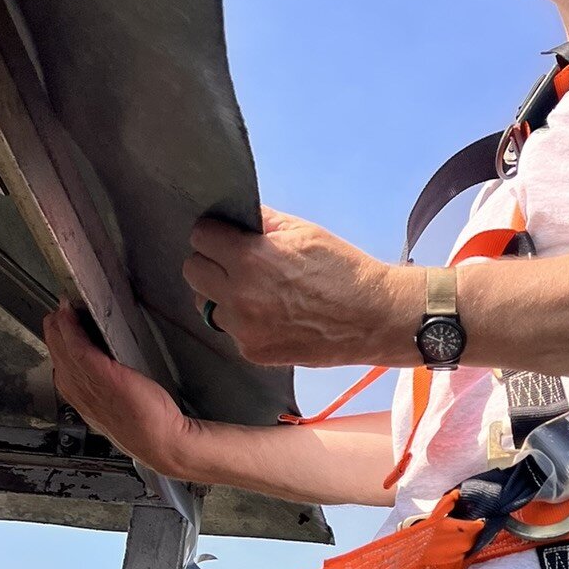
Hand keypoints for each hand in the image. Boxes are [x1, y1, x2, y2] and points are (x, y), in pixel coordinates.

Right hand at [42, 301, 201, 478]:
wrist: (164, 443)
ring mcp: (86, 385)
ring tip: (66, 305)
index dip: (60, 344)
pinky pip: (78, 346)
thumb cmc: (148, 426)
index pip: (59, 366)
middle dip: (57, 329)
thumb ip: (106, 389)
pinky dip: (71, 328)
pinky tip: (71, 314)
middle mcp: (77, 393)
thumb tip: (105, 366)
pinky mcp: (103, 376)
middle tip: (65, 307)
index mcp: (81, 401)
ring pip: (62, 348)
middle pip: (55, 354)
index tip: (65, 324)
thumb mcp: (119, 407)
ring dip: (61, 324)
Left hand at [182, 207, 417, 366]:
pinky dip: (243, 321)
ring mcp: (244, 328)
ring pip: (206, 303)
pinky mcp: (253, 351)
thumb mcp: (304, 232)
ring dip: (223, 294)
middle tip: (240, 262)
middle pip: (193, 270)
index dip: (216, 233)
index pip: (200, 237)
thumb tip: (234, 217)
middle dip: (213, 261)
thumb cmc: (343, 271)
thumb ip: (262, 222)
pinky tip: (271, 314)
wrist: (374, 318)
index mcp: (251, 259)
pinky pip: (229, 329)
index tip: (228, 236)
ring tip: (256, 292)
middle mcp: (240, 295)